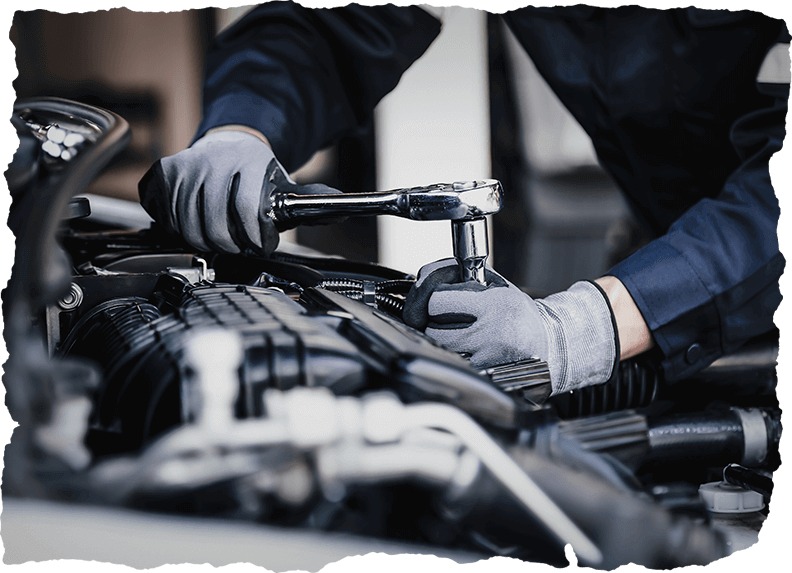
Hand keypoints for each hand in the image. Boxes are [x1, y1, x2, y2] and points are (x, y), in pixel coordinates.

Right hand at [138, 128, 340, 255]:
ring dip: (204, 241)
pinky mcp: (164, 173)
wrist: (229, 144)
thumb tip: (344, 212)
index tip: (259, 246)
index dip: (253, 238)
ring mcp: (185, 166)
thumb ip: (312, 201)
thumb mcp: (286, 186)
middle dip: (230, 246)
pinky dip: (179, 229)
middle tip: (239, 247)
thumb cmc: (258, 175)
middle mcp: (213, 160)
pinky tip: (196, 224)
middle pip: (214, 226)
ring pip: (187, 227)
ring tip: (221, 237)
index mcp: (248, 162)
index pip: (246, 210)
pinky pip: (166, 217)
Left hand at [403, 259, 618, 393]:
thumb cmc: (519, 314)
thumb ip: (462, 279)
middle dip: (433, 323)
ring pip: (441, 351)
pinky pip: (455, 367)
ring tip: (458, 335)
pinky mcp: (487, 378)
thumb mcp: (497, 286)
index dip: (431, 299)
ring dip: (442, 343)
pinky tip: (468, 352)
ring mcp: (489, 359)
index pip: (437, 302)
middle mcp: (491, 333)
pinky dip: (455, 359)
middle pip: (433, 330)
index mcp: (493, 305)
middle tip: (445, 320)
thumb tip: (424, 278)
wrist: (551, 344)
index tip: (438, 300)